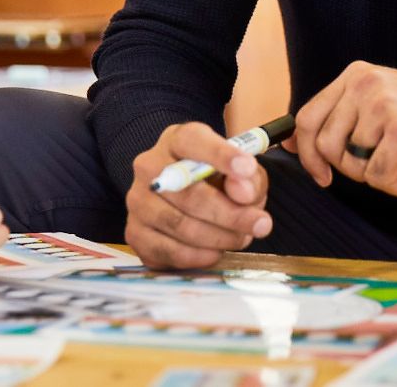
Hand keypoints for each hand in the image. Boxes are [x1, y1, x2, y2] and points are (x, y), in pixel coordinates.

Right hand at [125, 121, 272, 269]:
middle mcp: (149, 166)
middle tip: (261, 224)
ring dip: (218, 237)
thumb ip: (249, 178)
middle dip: (230, 214)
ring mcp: (137, 201)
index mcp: (177, 140)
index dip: (221, 155)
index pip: (193, 141)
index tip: (247, 168)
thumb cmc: (219, 180)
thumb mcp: (242, 171)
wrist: (189, 197)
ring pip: (178, 225)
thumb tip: (243, 194)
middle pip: (188, 193)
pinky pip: (168, 251)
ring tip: (241, 237)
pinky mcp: (135, 233)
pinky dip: (198, 256)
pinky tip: (215, 251)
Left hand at [286, 61, 396, 194]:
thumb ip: (343, 117)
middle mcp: (365, 85)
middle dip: (352, 168)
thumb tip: (294, 142)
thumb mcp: (384, 105)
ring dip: (380, 176)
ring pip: (352, 166)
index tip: (320, 173)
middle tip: (387, 162)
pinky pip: (380, 180)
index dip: (307, 153)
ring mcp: (382, 107)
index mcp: (357, 75)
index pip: (308, 117)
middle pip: (325, 147)